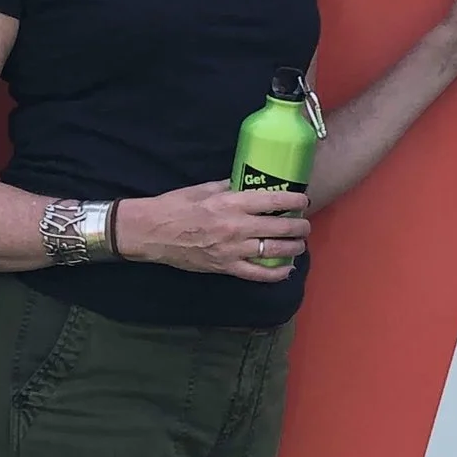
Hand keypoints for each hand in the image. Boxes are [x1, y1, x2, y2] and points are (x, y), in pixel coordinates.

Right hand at [115, 181, 311, 280]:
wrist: (152, 233)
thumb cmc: (176, 206)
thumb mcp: (204, 189)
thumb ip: (229, 186)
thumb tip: (248, 182)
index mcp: (231, 204)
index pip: (273, 202)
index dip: (294, 201)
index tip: (304, 200)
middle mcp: (236, 227)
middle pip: (279, 228)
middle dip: (299, 226)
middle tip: (305, 224)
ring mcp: (232, 250)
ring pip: (273, 251)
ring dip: (293, 248)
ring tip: (300, 243)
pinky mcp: (225, 267)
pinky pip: (256, 274)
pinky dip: (275, 274)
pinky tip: (286, 270)